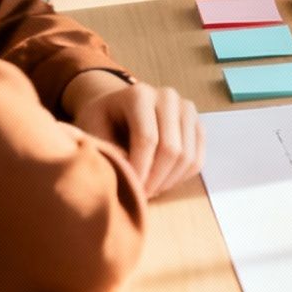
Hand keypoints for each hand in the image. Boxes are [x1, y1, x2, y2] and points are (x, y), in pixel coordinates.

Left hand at [63, 72, 204, 197]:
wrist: (118, 108)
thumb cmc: (102, 122)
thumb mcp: (93, 131)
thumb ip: (108, 150)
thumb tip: (131, 174)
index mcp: (139, 95)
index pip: (147, 139)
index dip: (140, 169)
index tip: (130, 190)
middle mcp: (168, 97)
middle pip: (172, 148)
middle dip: (155, 179)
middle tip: (140, 196)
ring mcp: (187, 109)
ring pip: (187, 157)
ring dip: (169, 182)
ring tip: (149, 190)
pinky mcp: (197, 124)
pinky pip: (197, 160)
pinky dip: (181, 178)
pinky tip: (162, 182)